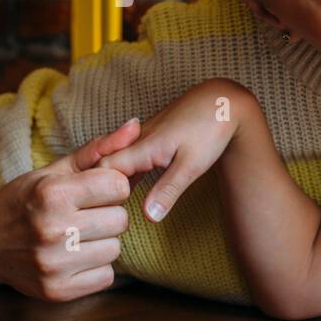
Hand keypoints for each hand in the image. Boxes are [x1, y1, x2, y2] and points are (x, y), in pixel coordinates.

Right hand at [0, 117, 142, 300]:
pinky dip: (95, 267)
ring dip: (103, 242)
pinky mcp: (56, 290)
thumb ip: (99, 149)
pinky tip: (74, 256)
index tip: (93, 192)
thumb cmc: (25, 199)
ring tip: (77, 236)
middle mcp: (52, 229)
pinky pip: (106, 276)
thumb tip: (135, 126)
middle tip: (83, 215)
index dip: (110, 187)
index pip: (118, 186)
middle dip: (107, 214)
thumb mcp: (56, 170)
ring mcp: (53, 263)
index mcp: (52, 193)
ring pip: (115, 249)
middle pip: (121, 219)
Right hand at [95, 77, 254, 222]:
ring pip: (116, 163)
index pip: (103, 171)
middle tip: (96, 217)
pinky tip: (126, 191)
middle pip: (104, 167)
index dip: (96, 191)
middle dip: (98, 189)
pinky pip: (129, 159)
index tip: (97, 213)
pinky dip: (126, 175)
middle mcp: (135, 141)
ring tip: (105, 209)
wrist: (225, 102)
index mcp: (141, 147)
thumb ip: (168, 191)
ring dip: (111, 183)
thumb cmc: (210, 130)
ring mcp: (142, 139)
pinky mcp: (151, 140)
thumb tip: (149, 217)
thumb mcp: (192, 165)